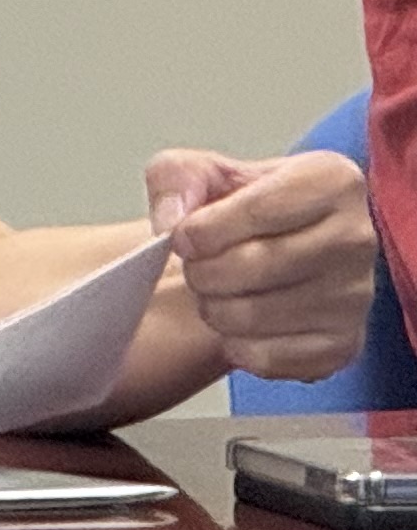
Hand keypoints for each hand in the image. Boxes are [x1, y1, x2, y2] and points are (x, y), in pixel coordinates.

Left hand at [149, 145, 376, 381]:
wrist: (269, 251)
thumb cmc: (239, 208)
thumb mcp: (201, 171)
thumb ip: (175, 179)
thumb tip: (173, 222)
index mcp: (330, 181)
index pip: (260, 210)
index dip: (205, 230)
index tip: (182, 239)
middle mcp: (355, 237)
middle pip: (258, 265)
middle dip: (204, 271)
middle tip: (194, 268)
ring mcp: (356, 296)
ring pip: (258, 315)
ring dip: (214, 308)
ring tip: (214, 292)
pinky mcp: (345, 345)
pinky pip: (270, 357)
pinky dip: (235, 345)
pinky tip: (237, 323)